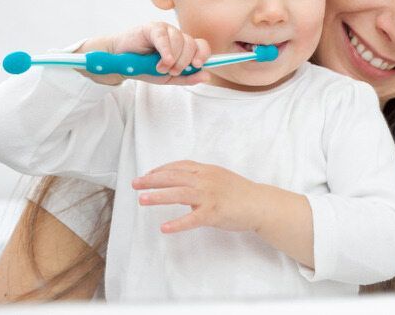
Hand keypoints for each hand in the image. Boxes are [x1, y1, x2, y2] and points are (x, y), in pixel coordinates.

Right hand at [76, 22, 211, 85]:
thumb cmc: (144, 68)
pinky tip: (164, 60)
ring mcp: (165, 30)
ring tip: (160, 68)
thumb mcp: (168, 78)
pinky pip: (163, 36)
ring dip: (173, 58)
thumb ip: (187, 78)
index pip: (201, 46)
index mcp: (184, 47)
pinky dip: (166, 50)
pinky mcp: (152, 27)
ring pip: (179, 39)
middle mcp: (177, 37)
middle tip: (172, 71)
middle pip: (191, 44)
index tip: (197, 65)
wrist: (119, 63)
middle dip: (184, 61)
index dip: (203, 54)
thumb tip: (207, 76)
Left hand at [132, 160, 263, 233]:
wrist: (260, 204)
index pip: (179, 166)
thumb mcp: (219, 177)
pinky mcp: (214, 213)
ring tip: (141, 200)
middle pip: (173, 176)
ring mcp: (210, 196)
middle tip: (135, 184)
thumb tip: (181, 184)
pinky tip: (164, 228)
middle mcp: (206, 180)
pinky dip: (177, 223)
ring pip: (179, 193)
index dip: (160, 169)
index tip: (147, 175)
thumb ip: (201, 179)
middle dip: (152, 180)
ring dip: (158, 196)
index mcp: (207, 170)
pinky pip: (192, 219)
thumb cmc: (240, 192)